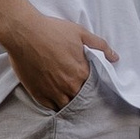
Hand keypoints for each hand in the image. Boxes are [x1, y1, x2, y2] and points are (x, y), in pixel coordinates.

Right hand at [1, 8, 116, 110]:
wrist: (24, 32)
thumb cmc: (52, 30)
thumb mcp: (81, 33)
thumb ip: (100, 46)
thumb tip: (115, 57)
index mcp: (81, 72)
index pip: (94, 86)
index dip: (93, 85)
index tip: (90, 83)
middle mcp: (69, 86)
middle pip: (81, 98)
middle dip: (82, 95)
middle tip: (80, 92)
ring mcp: (53, 92)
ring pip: (67, 106)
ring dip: (70, 103)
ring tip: (70, 98)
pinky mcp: (38, 94)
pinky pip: (51, 108)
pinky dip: (55, 106)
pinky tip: (57, 102)